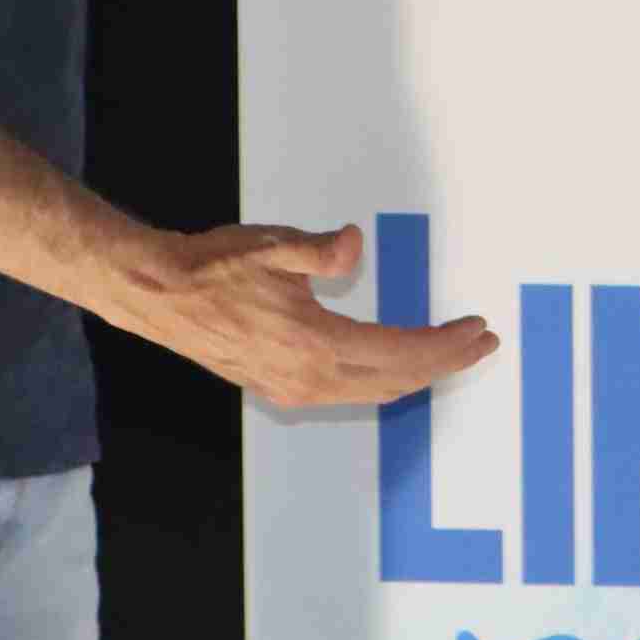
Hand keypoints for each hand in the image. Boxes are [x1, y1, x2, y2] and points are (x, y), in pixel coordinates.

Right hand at [90, 219, 497, 408]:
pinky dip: (384, 380)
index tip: (477, 331)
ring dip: (416, 374)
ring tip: (449, 354)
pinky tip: (396, 365)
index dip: (445, 345)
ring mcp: (293, 389)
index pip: (401, 352)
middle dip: (444, 363)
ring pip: (373, 392)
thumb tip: (354, 246)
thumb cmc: (214, 267)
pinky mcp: (279, 388)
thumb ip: (321, 250)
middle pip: (396, 379)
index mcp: (315, 344)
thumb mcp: (274, 246)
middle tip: (480, 344)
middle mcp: (309, 378)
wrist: (159, 296)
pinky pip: (349, 393)